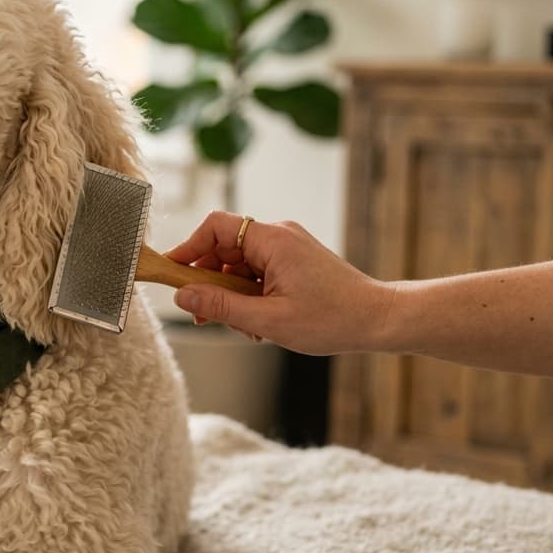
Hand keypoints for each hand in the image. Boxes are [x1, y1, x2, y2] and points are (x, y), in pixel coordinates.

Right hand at [164, 211, 396, 355]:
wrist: (380, 319)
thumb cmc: (333, 319)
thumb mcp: (269, 320)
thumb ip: (221, 307)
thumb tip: (183, 297)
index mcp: (273, 240)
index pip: (215, 227)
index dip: (188, 248)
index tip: (173, 274)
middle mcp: (279, 235)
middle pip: (224, 246)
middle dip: (209, 280)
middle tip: (204, 314)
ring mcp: (288, 247)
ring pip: (239, 262)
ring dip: (230, 292)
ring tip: (242, 325)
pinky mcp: (294, 260)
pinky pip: (256, 270)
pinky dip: (249, 293)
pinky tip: (258, 320)